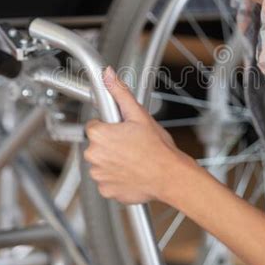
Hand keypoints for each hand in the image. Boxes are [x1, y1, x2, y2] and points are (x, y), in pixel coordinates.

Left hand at [84, 66, 186, 203]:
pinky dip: (116, 178)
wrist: (170, 176)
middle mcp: (94, 156)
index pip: (94, 126)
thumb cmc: (158, 148)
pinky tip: (131, 172)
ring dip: (113, 161)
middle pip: (97, 145)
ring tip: (133, 159)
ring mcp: (99, 175)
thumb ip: (119, 93)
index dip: (110, 127)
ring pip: (101, 163)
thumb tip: (107, 75)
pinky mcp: (105, 190)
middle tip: (131, 145)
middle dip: (111, 144)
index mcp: (99, 135)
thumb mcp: (139, 115)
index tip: (123, 131)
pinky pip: (106, 181)